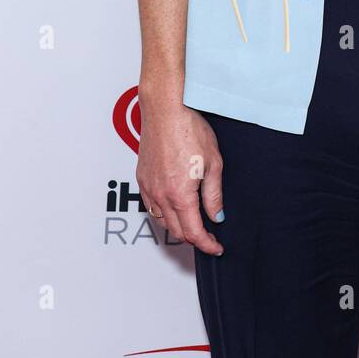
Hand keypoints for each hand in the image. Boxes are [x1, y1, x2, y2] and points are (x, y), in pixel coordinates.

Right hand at [136, 101, 224, 254]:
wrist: (165, 110)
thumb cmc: (190, 130)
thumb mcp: (213, 163)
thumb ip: (214, 195)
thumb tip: (217, 216)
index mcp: (180, 195)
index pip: (193, 233)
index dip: (207, 244)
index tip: (217, 247)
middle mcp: (160, 196)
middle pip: (177, 231)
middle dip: (194, 238)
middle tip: (209, 236)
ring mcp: (148, 188)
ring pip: (162, 221)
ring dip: (178, 227)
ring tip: (194, 222)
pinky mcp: (141, 179)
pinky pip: (151, 207)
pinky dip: (164, 214)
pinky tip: (174, 207)